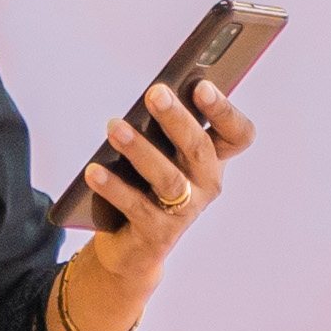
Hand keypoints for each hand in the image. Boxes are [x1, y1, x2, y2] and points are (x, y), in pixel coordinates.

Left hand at [58, 80, 251, 330]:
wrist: (133, 245)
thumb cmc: (147, 184)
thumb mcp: (160, 154)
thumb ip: (161, 128)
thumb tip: (151, 97)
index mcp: (213, 158)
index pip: (237, 134)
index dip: (224, 111)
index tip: (202, 85)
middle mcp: (206, 184)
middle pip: (199, 149)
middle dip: (177, 119)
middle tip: (155, 92)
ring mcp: (186, 211)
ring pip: (168, 179)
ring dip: (140, 150)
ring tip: (114, 127)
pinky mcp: (158, 233)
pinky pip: (136, 207)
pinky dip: (114, 188)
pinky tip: (93, 171)